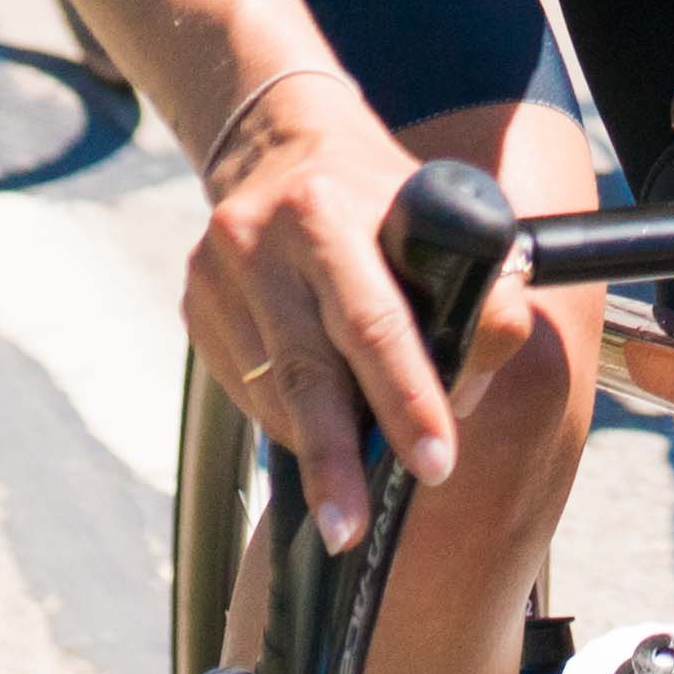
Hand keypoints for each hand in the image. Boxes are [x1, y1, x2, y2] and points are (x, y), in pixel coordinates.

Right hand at [177, 66, 468, 556]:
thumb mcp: (444, 219)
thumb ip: (479, 297)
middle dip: (337, 460)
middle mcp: (260, 239)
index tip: (435, 465)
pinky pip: (247, 389)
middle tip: (354, 531)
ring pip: (274, 392)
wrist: (281, 143)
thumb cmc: (382, 195)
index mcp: (326, 210)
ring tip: (350, 484)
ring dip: (319, 444)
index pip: (373, 320)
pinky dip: (289, 418)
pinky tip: (315, 421)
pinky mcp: (193, 304)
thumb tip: (463, 393)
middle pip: (307, 371)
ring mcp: (215, 274)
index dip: (407, 397)